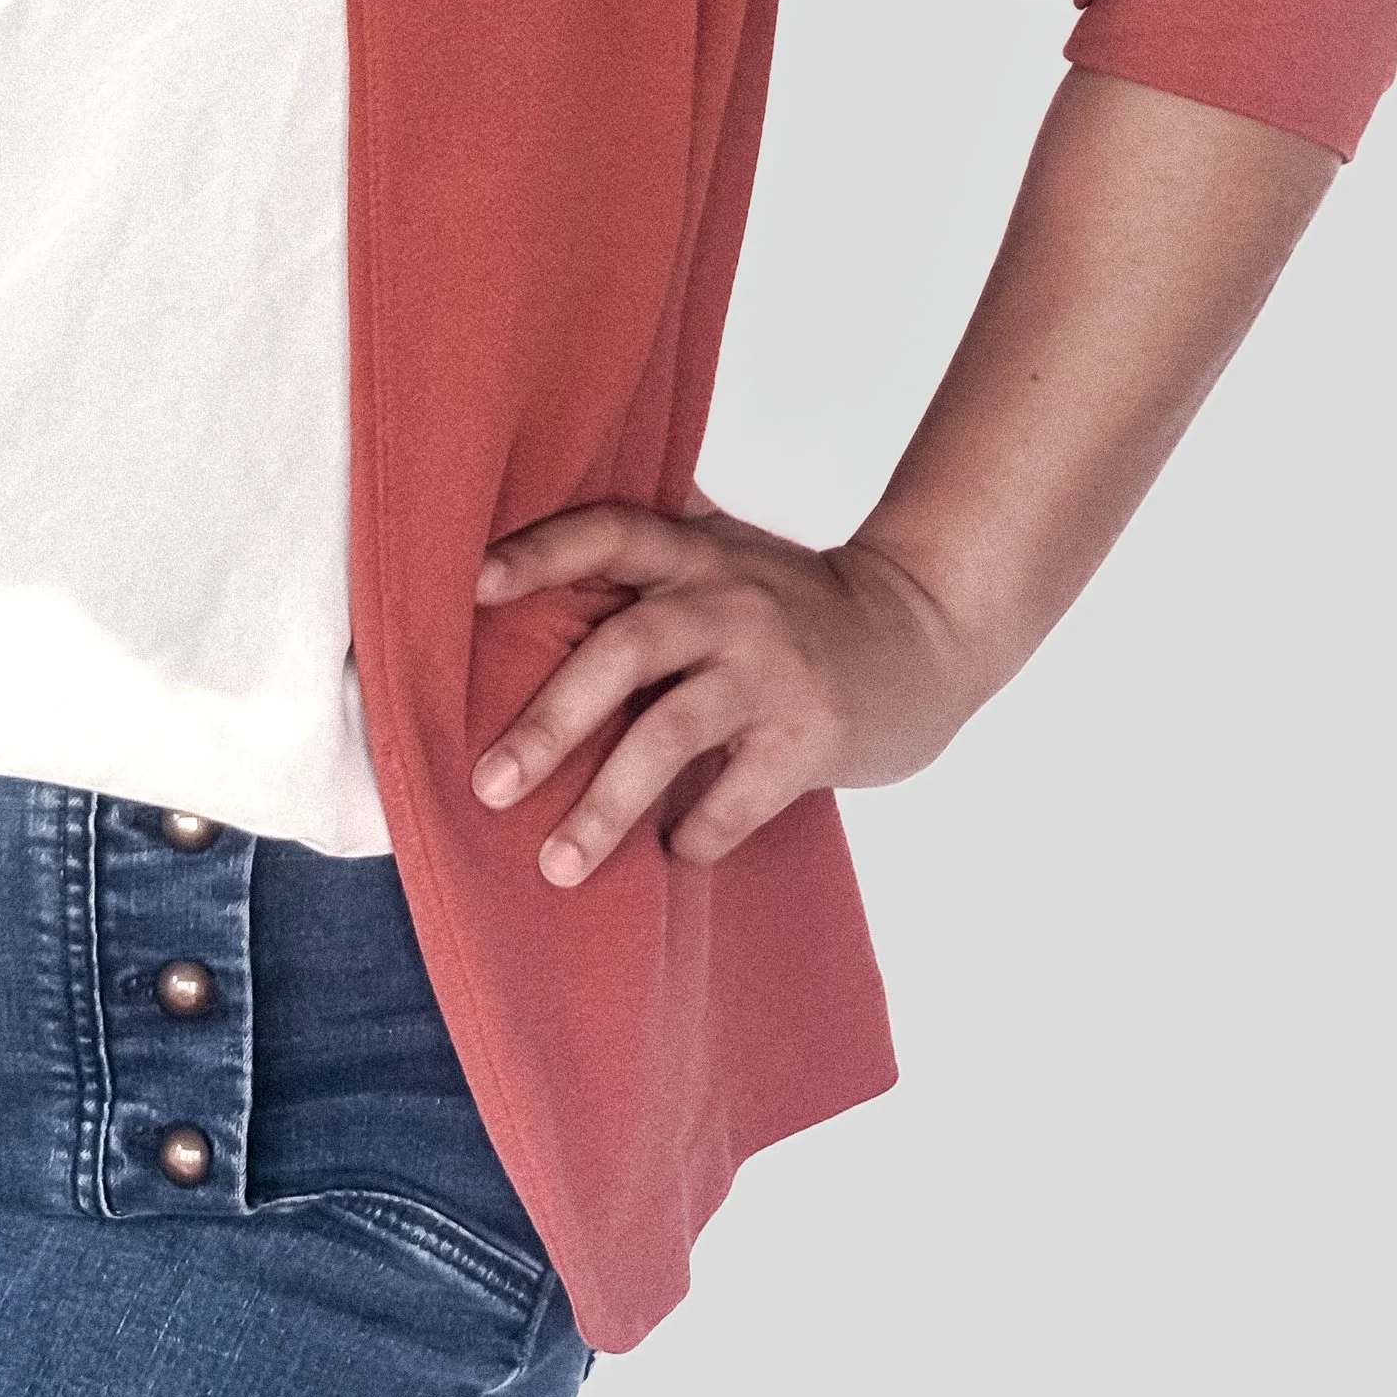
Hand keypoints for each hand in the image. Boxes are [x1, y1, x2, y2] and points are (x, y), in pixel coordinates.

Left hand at [470, 500, 976, 884]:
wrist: (924, 629)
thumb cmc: (794, 606)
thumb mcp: (725, 558)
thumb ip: (648, 567)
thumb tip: (512, 582)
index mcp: (694, 553)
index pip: (607, 533)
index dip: (540, 554)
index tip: (472, 587)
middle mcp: (727, 600)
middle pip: (623, 651)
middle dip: (549, 722)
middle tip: (488, 784)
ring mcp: (770, 670)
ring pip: (669, 735)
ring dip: (605, 805)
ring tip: (555, 863)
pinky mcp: (811, 735)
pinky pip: (735, 797)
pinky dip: (695, 833)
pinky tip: (673, 850)